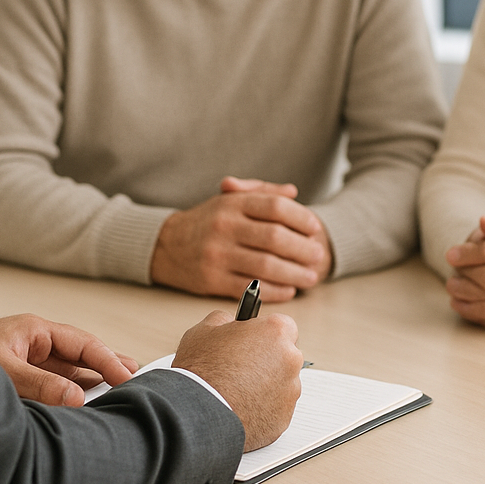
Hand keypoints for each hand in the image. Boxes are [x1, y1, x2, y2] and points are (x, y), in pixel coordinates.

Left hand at [0, 313, 138, 406]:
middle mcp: (33, 344)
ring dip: (91, 379)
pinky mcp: (17, 379)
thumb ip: (40, 384)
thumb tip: (77, 396)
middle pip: (79, 353)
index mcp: (33, 330)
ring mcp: (26, 361)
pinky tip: (84, 400)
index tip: (127, 376)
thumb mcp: (3, 371)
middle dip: (107, 363)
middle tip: (138, 375)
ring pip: (67, 369)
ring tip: (120, 387)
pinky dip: (72, 390)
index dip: (107, 359)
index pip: (81, 342)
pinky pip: (52, 383)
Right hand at [150, 177, 331, 301]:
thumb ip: (262, 192)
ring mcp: (217, 254)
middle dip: (302, 249)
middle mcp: (224, 226)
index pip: (275, 207)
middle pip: (274, 238)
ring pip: (265, 266)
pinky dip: (274, 290)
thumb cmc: (207, 220)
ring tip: (310, 277)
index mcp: (232, 203)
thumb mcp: (230, 199)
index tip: (315, 228)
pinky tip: (288, 290)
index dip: (300, 218)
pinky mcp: (212, 280)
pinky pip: (250, 287)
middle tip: (318, 256)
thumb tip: (293, 192)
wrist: (166, 245)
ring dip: (293, 273)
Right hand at [172, 308, 302, 450]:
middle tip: (241, 366)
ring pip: (282, 384)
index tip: (254, 340)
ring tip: (237, 389)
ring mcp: (290, 391)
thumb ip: (226, 320)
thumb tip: (230, 323)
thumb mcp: (205, 328)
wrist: (198, 413)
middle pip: (285, 356)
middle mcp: (290, 360)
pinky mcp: (284, 418)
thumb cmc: (202, 370)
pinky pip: (276, 408)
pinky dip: (263, 407)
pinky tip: (241, 405)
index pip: (283, 326)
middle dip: (268, 360)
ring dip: (266, 384)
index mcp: (275, 333)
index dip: (266, 333)